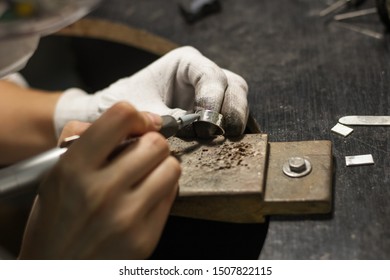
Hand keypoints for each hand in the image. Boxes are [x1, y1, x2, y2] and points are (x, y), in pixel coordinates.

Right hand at [19, 102, 180, 258]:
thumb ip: (85, 136)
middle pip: (155, 142)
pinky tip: (147, 197)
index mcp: (74, 168)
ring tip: (148, 175)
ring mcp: (126, 216)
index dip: (136, 116)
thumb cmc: (56, 221)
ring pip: (171, 166)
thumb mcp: (56, 174)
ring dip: (163, 166)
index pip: (121, 116)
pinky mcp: (145, 237)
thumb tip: (134, 118)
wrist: (56, 271)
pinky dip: (164, 191)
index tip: (138, 125)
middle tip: (142, 153)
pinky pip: (172, 196)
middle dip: (151, 144)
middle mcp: (101, 191)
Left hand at [54, 46, 248, 136]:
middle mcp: (201, 75)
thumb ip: (168, 118)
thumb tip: (194, 128)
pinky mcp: (212, 113)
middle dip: (231, 109)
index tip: (205, 121)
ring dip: (232, 121)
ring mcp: (210, 94)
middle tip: (222, 132)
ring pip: (237, 101)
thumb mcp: (143, 110)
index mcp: (185, 63)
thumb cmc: (126, 105)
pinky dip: (230, 130)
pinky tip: (225, 142)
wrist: (120, 117)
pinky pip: (231, 117)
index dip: (213, 97)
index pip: (210, 75)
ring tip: (220, 139)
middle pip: (233, 86)